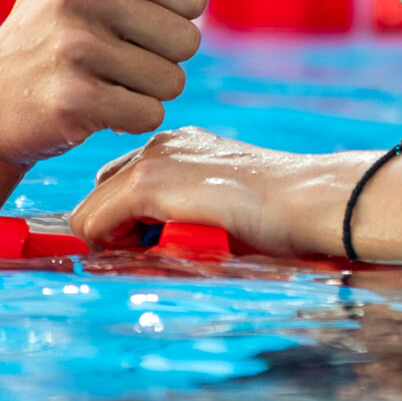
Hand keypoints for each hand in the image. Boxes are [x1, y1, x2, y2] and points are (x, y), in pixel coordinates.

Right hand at [0, 0, 207, 168]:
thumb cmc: (41, 14)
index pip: (195, 1)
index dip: (164, 19)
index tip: (116, 19)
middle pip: (188, 43)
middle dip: (156, 59)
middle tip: (106, 56)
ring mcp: (76, 46)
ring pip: (170, 82)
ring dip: (141, 91)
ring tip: (97, 78)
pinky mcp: (72, 99)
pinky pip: (147, 116)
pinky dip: (126, 119)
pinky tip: (89, 107)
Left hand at [71, 128, 355, 257]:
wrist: (310, 200)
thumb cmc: (280, 215)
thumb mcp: (220, 211)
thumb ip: (181, 220)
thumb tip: (141, 252)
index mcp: (180, 147)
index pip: (121, 183)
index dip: (125, 223)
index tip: (147, 249)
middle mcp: (160, 145)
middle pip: (100, 192)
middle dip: (114, 229)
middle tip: (151, 255)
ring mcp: (150, 161)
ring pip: (91, 211)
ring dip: (115, 241)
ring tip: (159, 255)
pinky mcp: (147, 184)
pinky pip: (94, 224)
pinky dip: (108, 247)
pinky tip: (151, 255)